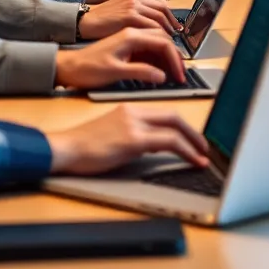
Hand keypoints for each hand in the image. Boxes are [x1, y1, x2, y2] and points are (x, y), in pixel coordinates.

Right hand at [47, 105, 209, 174]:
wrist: (65, 149)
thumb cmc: (82, 146)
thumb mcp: (112, 134)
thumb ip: (132, 135)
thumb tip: (150, 145)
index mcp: (128, 109)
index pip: (163, 112)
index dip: (182, 125)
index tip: (191, 137)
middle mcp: (133, 112)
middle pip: (173, 116)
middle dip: (192, 131)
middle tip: (203, 145)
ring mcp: (134, 124)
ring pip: (174, 127)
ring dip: (193, 141)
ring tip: (202, 155)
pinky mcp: (132, 140)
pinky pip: (168, 142)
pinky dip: (185, 150)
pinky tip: (192, 160)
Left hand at [54, 28, 186, 89]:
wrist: (68, 66)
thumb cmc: (88, 69)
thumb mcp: (114, 72)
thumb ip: (140, 72)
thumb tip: (162, 76)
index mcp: (130, 35)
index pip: (163, 42)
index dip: (175, 59)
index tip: (180, 75)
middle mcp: (132, 30)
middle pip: (163, 38)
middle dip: (175, 56)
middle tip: (180, 75)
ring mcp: (129, 34)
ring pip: (157, 39)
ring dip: (167, 54)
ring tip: (173, 72)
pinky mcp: (126, 40)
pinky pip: (148, 42)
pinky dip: (157, 54)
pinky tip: (159, 66)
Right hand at [78, 0, 182, 38]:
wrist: (85, 23)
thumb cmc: (102, 21)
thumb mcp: (122, 12)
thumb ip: (138, 14)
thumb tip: (154, 26)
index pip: (159, 3)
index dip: (170, 17)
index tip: (175, 27)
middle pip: (162, 9)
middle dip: (172, 24)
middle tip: (177, 36)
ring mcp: (133, 5)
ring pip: (159, 18)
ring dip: (168, 31)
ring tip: (171, 43)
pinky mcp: (129, 15)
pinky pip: (151, 25)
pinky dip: (159, 36)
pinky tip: (160, 44)